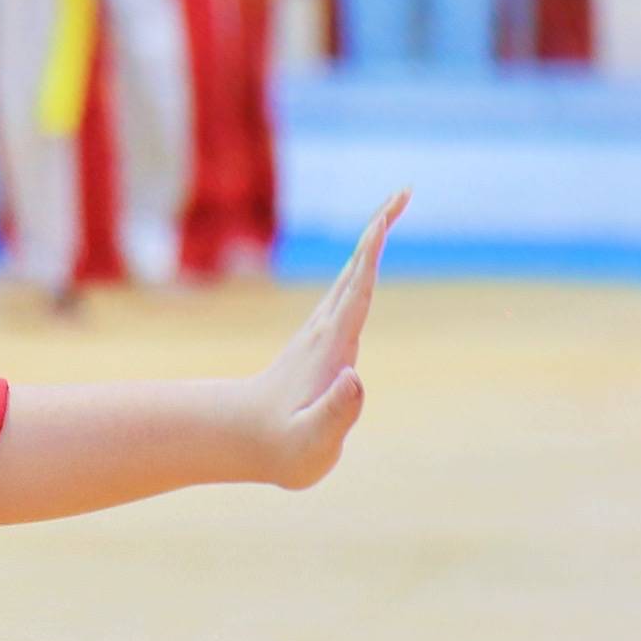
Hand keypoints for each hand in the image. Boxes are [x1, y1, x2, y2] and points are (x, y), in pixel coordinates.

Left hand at [254, 194, 402, 489]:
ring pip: (349, 278)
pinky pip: (345, 294)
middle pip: (354, 270)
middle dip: (377, 230)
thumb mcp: (311, 442)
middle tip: (402, 191)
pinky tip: (367, 264)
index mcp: (331, 348)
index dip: (371, 254)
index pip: (356, 291)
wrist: (238, 441)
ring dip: (370, 244)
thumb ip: (335, 413)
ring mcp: (319, 335)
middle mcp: (324, 332)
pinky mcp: (318, 343)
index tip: (383, 217)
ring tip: (390, 212)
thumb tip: (354, 376)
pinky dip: (362, 269)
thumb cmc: (280, 449)